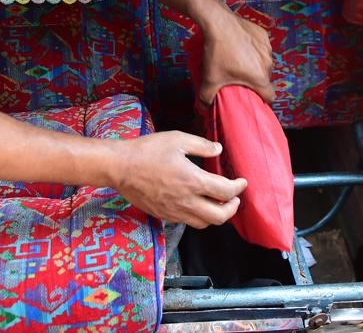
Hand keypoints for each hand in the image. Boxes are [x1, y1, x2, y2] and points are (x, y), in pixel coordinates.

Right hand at [111, 131, 246, 228]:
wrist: (120, 167)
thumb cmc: (147, 151)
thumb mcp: (177, 139)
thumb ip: (202, 145)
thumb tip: (218, 150)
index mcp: (192, 180)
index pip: (226, 191)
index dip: (238, 188)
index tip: (242, 182)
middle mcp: (186, 200)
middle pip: (220, 216)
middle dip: (232, 208)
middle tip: (234, 198)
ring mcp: (174, 211)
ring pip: (204, 223)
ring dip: (216, 215)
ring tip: (218, 203)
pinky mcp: (164, 215)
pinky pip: (188, 222)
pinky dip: (199, 217)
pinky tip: (197, 204)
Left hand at [198, 10, 274, 105]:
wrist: (219, 23)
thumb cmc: (217, 52)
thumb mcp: (210, 78)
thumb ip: (206, 98)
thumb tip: (204, 108)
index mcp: (259, 77)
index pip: (270, 96)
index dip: (262, 100)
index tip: (252, 97)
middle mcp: (268, 64)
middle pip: (265, 79)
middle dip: (255, 81)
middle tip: (239, 78)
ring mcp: (267, 48)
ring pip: (265, 63)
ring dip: (255, 65)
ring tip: (239, 61)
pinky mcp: (263, 36)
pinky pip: (262, 48)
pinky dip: (255, 50)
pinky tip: (242, 47)